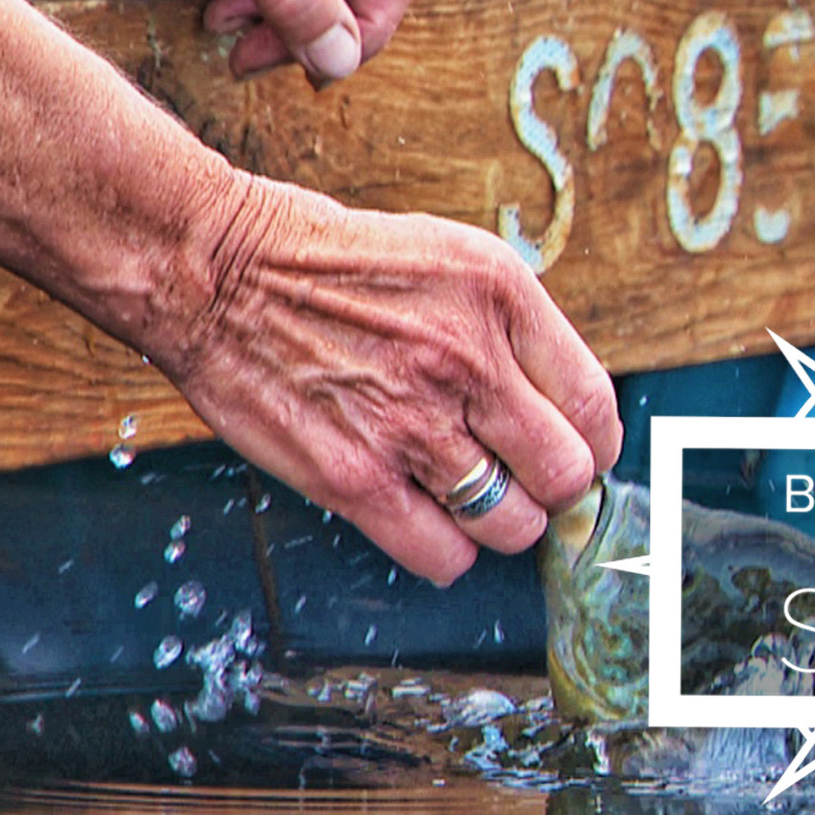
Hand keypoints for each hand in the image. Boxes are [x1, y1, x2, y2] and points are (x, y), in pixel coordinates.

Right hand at [149, 171, 621, 585]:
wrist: (219, 271)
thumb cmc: (330, 266)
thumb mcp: (448, 258)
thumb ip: (513, 329)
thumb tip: (562, 405)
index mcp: (499, 296)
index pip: (595, 407)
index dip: (593, 444)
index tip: (574, 450)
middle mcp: (466, 361)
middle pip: (565, 477)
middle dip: (551, 488)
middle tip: (521, 478)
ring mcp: (411, 425)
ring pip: (512, 525)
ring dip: (498, 522)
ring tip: (468, 496)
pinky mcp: (356, 478)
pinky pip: (443, 555)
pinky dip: (447, 552)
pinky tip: (427, 519)